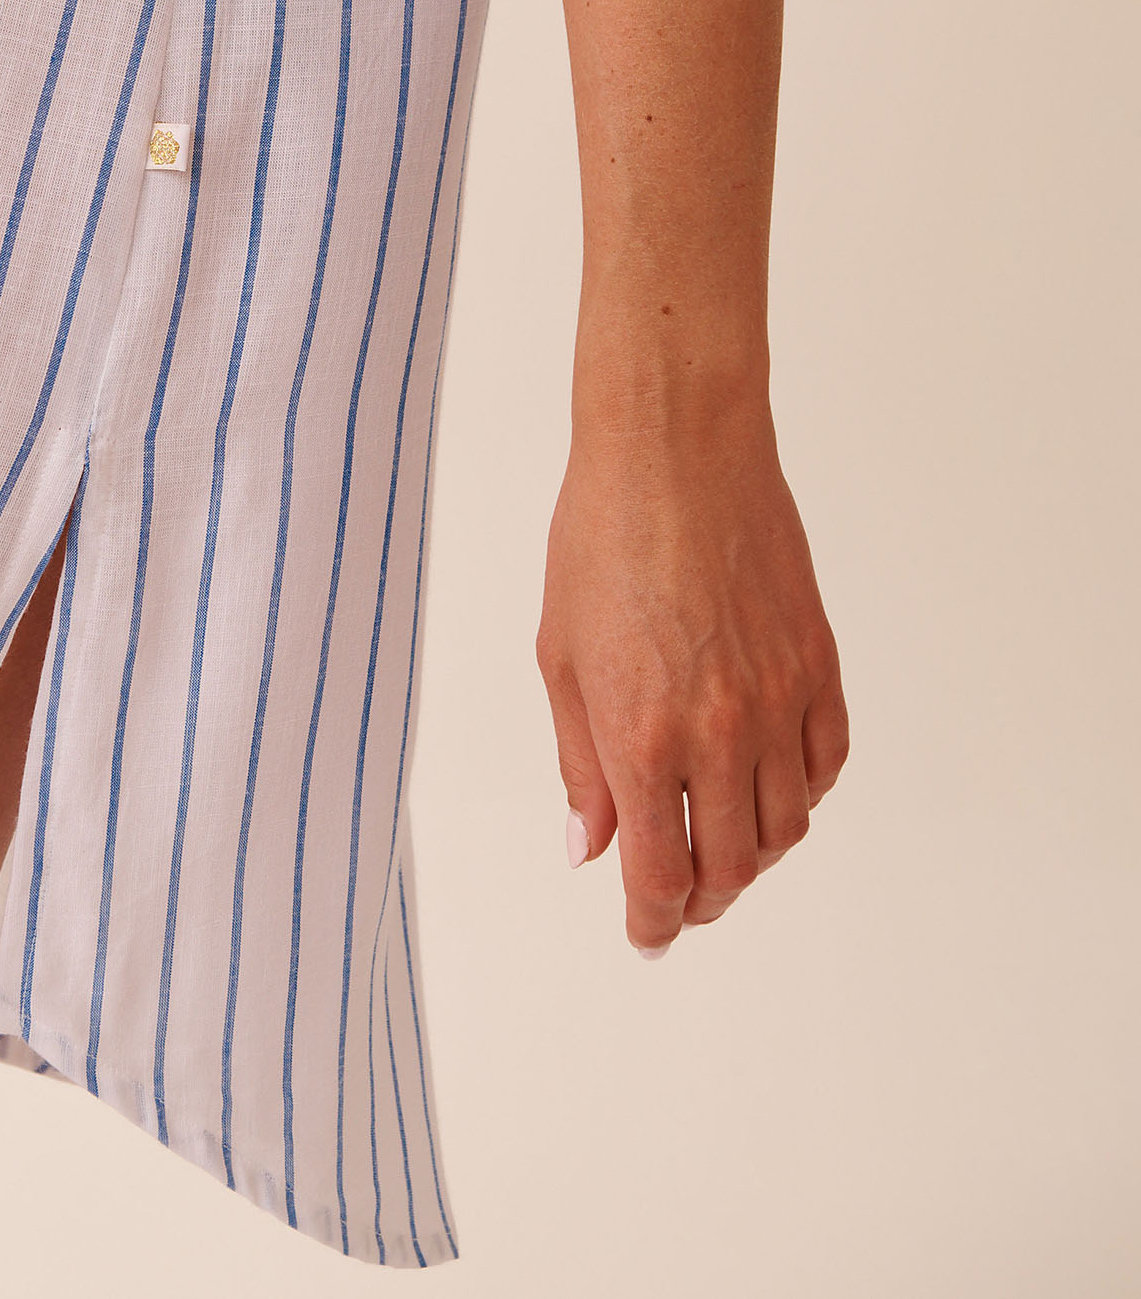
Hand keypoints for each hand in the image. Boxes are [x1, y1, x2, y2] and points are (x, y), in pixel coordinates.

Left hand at [535, 398, 848, 956]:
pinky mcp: (819, 663)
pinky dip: (801, 794)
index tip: (645, 935)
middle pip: (730, 866)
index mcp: (641, 734)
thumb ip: (579, 763)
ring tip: (718, 842)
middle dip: (702, 900)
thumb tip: (588, 850)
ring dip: (752, 853)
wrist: (675, 451)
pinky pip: (826, 763)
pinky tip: (767, 786)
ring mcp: (779, 698)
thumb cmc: (598, 538)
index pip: (661, 873)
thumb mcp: (561, 657)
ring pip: (786, 825)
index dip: (653, 921)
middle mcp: (720, 730)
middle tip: (679, 901)